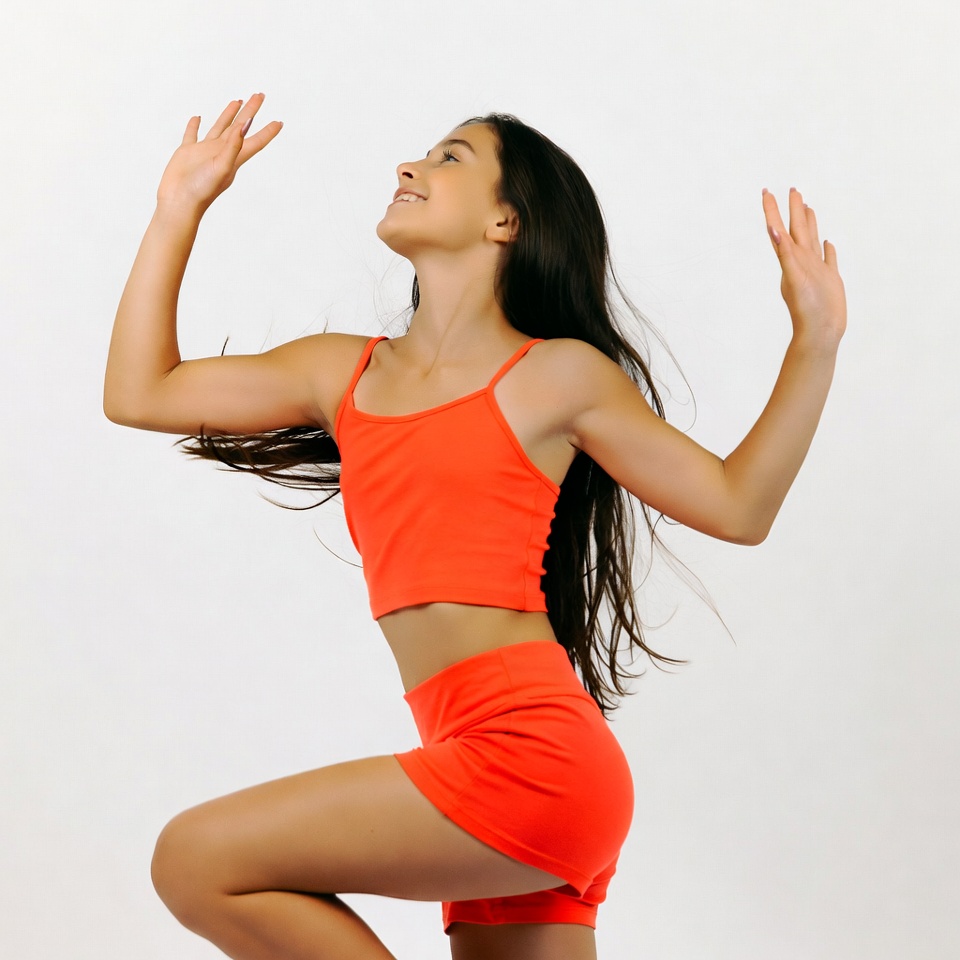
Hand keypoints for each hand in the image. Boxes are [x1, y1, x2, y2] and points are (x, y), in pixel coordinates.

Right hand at [156, 94, 282, 214]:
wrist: (179, 201)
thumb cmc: (202, 189)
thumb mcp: (222, 166)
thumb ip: (234, 146)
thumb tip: (244, 125)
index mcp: (234, 158)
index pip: (255, 141)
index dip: (268, 131)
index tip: (280, 121)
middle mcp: (222, 152)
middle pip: (240, 127)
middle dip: (251, 111)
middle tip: (260, 95)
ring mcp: (205, 151)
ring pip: (220, 127)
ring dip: (229, 115)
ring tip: (237, 101)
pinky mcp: (188, 152)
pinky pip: (192, 135)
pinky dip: (195, 125)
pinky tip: (198, 118)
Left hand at [762, 187, 845, 352]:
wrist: (821, 332)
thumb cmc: (806, 309)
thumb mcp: (793, 277)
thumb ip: (784, 253)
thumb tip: (772, 230)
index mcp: (791, 259)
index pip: (778, 228)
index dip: (772, 210)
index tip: (766, 190)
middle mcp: (801, 261)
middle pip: (797, 229)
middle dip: (793, 209)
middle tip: (793, 189)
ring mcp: (816, 269)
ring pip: (811, 240)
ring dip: (809, 223)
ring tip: (808, 207)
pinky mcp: (829, 279)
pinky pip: (827, 258)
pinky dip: (826, 249)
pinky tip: (826, 242)